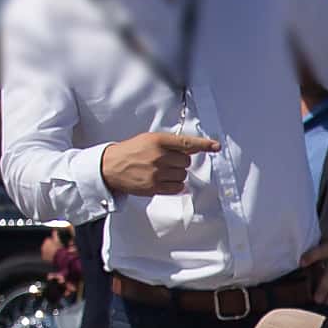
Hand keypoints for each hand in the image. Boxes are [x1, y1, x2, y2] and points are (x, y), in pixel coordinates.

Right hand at [101, 130, 219, 198]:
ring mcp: (157, 173)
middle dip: (180, 162)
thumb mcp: (148, 140)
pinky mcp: (154, 187)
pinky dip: (175, 185)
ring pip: (183, 175)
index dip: (204, 144)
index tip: (216, 146)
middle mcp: (159, 156)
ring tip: (161, 171)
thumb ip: (169, 143)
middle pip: (187, 161)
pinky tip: (164, 180)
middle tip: (166, 161)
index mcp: (158, 141)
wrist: (110, 166)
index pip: (186, 143)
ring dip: (176, 174)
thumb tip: (192, 148)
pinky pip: (177, 188)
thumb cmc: (131, 151)